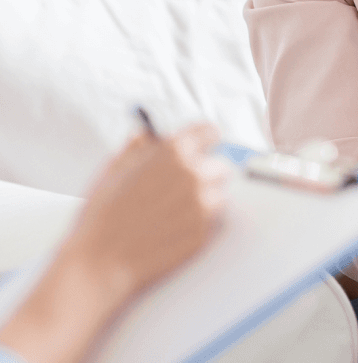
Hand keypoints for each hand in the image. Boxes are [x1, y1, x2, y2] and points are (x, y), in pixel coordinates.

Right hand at [62, 122, 235, 298]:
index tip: (203, 147)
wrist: (99, 263)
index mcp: (174, 151)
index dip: (204, 140)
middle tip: (184, 186)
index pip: (209, 131)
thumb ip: (138, 147)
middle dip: (206, 172)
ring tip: (177, 210)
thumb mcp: (114, 168)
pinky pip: (215, 221)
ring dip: (207, 198)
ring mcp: (202, 205)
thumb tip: (147, 136)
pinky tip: (176, 227)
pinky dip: (203, 222)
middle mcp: (194, 174)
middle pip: (221, 165)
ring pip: (220, 194)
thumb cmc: (101, 217)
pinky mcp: (204, 234)